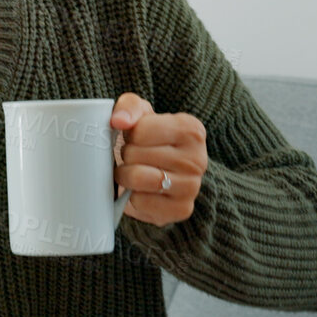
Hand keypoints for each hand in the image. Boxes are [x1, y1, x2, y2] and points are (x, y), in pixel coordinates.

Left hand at [110, 92, 205, 225]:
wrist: (165, 175)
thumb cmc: (150, 141)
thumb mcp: (141, 115)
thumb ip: (129, 107)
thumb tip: (119, 120)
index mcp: (191, 129)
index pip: (139, 130)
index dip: (129, 135)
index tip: (137, 138)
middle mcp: (197, 158)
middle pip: (135, 154)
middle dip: (126, 156)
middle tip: (134, 158)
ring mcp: (192, 186)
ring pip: (137, 178)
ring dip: (124, 176)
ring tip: (131, 172)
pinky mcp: (181, 209)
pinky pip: (140, 201)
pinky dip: (132, 197)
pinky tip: (141, 190)